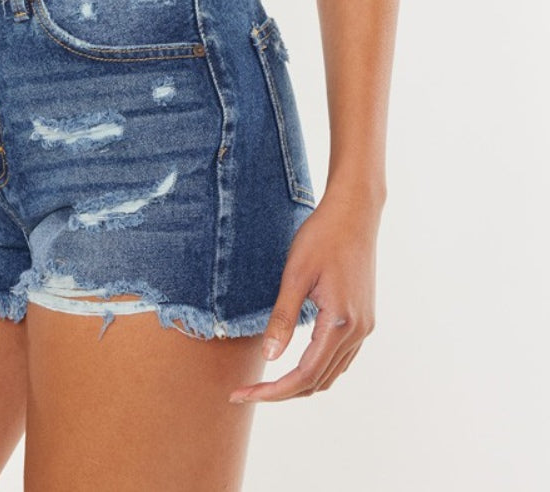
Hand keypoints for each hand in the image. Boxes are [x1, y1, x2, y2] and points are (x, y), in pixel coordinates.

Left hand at [228, 187, 380, 402]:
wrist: (355, 212)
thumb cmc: (322, 236)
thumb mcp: (295, 274)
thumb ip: (283, 318)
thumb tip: (270, 358)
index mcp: (340, 322)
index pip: (304, 375)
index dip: (272, 391)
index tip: (242, 394)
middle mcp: (358, 331)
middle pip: (318, 381)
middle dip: (281, 392)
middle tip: (246, 391)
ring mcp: (364, 326)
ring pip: (331, 374)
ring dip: (300, 383)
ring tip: (266, 382)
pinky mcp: (364, 318)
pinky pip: (340, 358)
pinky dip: (317, 368)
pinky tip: (295, 361)